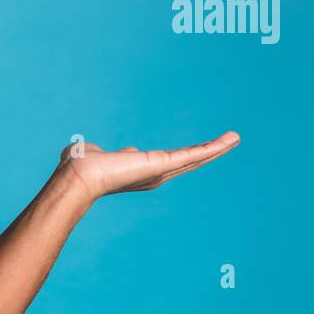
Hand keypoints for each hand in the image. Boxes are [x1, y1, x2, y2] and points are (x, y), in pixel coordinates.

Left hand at [56, 131, 239, 203]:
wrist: (79, 175)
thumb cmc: (78, 166)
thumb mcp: (94, 155)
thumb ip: (100, 153)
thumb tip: (99, 152)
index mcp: (137, 172)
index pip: (164, 163)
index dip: (179, 158)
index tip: (193, 151)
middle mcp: (152, 175)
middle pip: (186, 162)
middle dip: (206, 153)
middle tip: (226, 143)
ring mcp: (160, 171)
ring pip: (195, 158)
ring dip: (217, 148)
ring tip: (235, 139)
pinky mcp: (165, 164)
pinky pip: (195, 154)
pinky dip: (214, 147)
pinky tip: (231, 139)